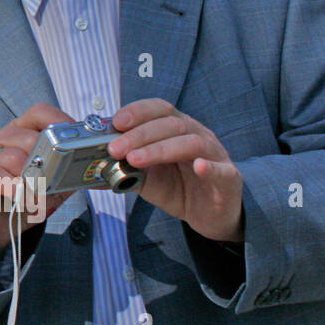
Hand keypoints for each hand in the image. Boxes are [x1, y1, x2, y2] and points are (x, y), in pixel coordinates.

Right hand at [0, 102, 75, 265]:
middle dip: (47, 161)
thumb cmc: (24, 200)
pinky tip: (20, 197)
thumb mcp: (53, 185)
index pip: (39, 113)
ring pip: (12, 157)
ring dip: (30, 180)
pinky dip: (12, 188)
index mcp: (20, 133)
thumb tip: (98, 172)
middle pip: (29, 137)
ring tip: (36, 195)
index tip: (76, 141)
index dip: (60, 121)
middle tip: (54, 181)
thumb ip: (69, 174)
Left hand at [108, 99, 243, 242]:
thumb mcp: (146, 177)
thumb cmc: (177, 188)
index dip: (137, 111)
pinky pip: (221, 169)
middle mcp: (196, 135)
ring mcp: (214, 154)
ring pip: (190, 142)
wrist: (209, 214)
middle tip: (115, 148)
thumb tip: (96, 161)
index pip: (158, 109)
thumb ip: (126, 168)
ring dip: (160, 149)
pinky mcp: (228, 178)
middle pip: (170, 124)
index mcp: (176, 128)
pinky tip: (197, 167)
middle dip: (139, 135)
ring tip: (135, 159)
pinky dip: (209, 167)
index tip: (115, 122)